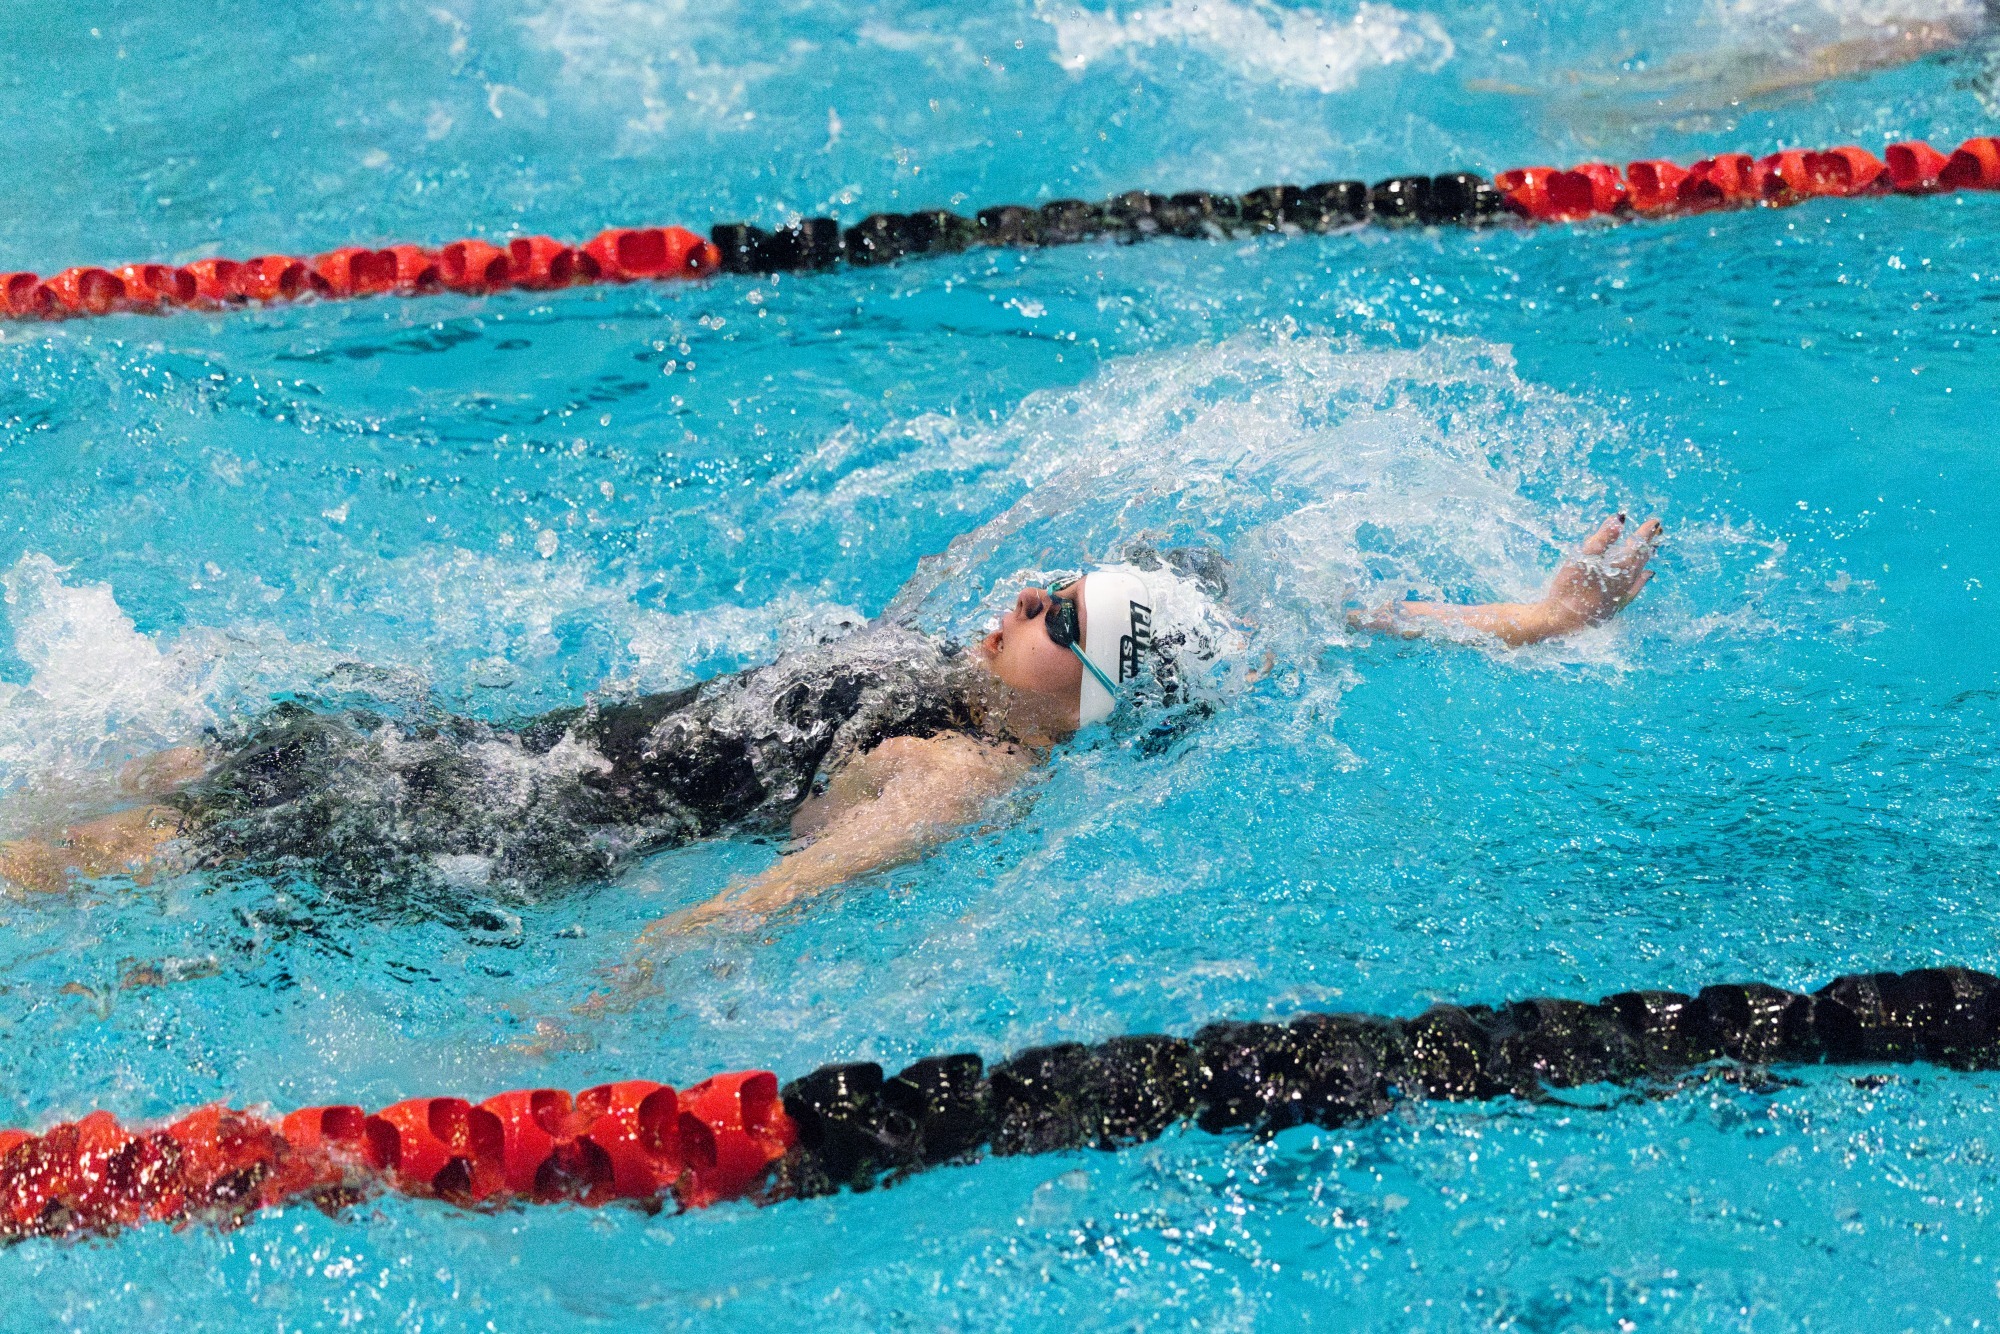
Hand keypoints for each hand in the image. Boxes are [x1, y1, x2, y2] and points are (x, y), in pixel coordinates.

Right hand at [1537, 514, 1663, 636]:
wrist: (1561, 621)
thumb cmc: (1570, 587)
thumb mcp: (1584, 557)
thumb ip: (1603, 537)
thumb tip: (1620, 518)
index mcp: (1621, 567)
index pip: (1638, 545)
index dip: (1646, 532)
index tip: (1655, 522)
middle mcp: (1627, 581)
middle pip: (1642, 558)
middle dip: (1649, 543)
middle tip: (1658, 531)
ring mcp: (1623, 595)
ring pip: (1640, 572)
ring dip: (1645, 559)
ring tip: (1652, 549)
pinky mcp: (1616, 606)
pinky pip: (1636, 589)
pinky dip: (1642, 579)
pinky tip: (1647, 576)